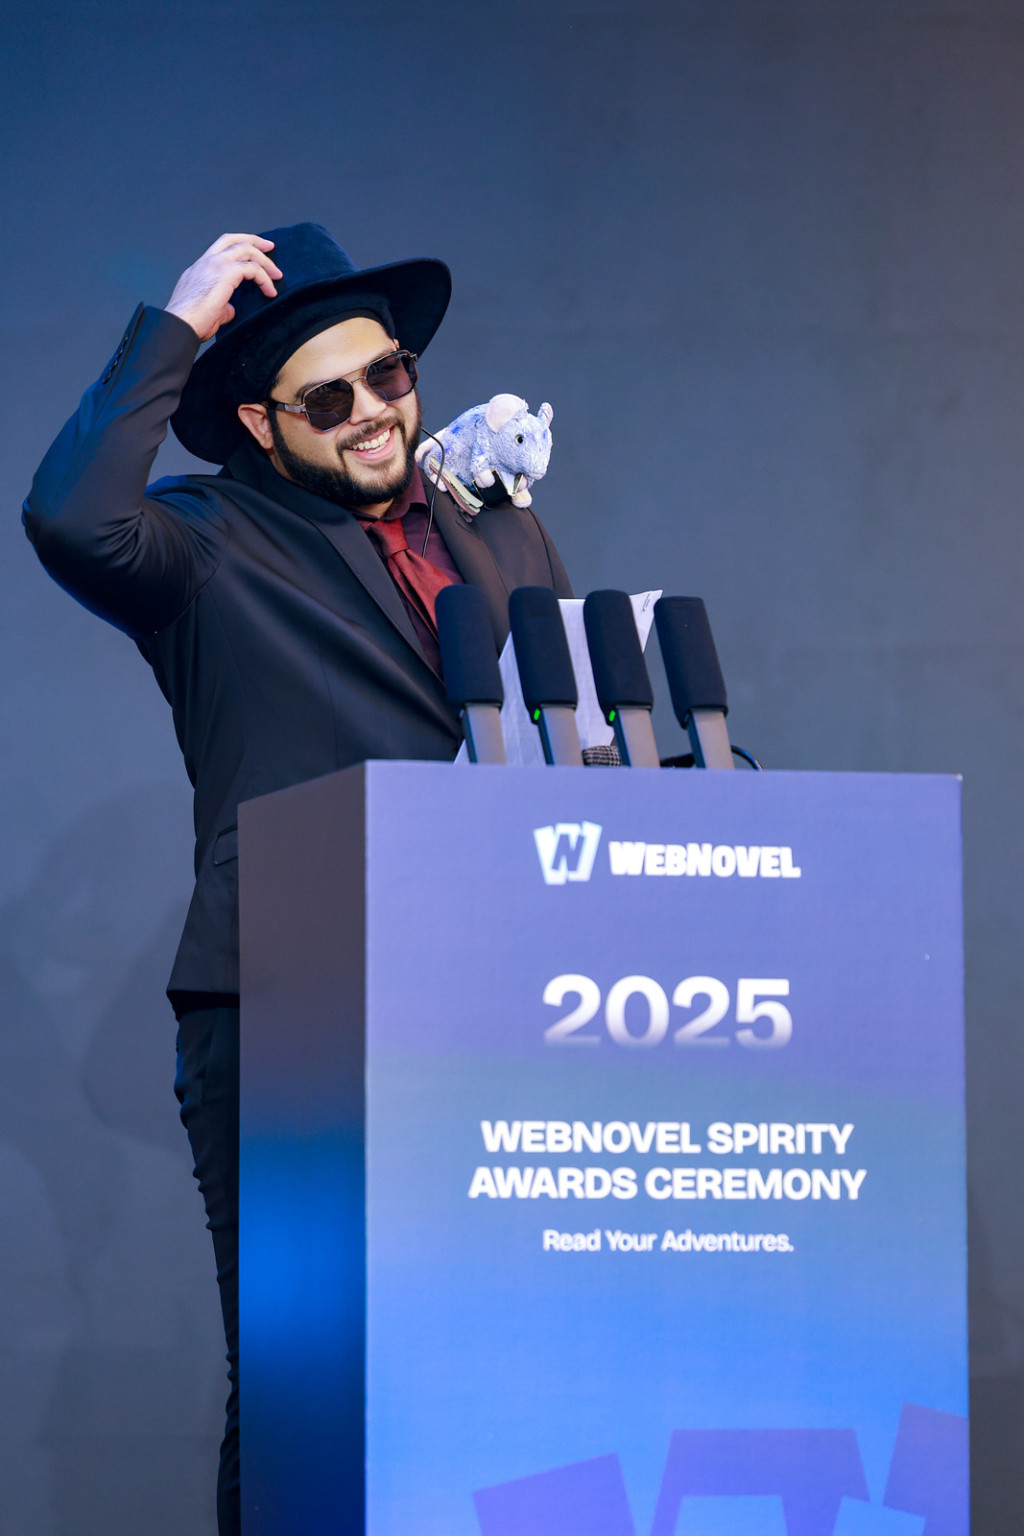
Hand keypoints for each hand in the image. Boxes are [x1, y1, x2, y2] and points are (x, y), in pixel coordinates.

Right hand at [165, 233, 282, 339]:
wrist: (180, 325)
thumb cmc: (191, 323)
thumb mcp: (209, 311)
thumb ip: (223, 306)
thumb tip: (232, 309)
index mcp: (199, 269)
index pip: (220, 249)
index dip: (239, 248)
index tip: (254, 253)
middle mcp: (206, 262)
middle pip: (233, 240)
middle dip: (254, 241)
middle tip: (270, 247)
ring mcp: (215, 264)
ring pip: (246, 250)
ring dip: (265, 261)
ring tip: (277, 275)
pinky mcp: (226, 272)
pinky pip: (252, 268)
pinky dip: (264, 278)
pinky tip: (270, 291)